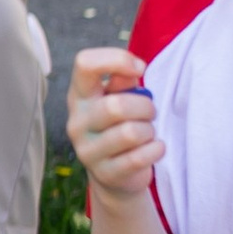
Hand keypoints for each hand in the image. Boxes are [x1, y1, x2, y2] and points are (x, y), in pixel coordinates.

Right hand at [68, 47, 159, 200]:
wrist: (114, 173)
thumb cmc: (120, 126)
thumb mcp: (120, 98)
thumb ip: (123, 82)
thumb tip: (132, 70)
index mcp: (80, 96)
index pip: (85, 64)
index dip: (116, 60)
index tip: (139, 69)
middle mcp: (77, 122)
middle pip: (116, 106)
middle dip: (145, 108)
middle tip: (149, 114)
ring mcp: (87, 151)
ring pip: (131, 133)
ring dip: (149, 131)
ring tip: (147, 134)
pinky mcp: (104, 174)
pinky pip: (139, 158)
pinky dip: (155, 150)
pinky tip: (154, 149)